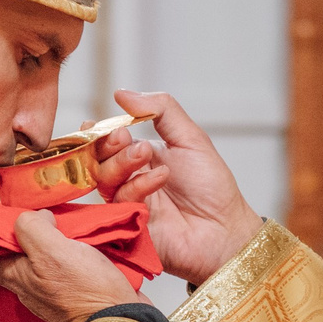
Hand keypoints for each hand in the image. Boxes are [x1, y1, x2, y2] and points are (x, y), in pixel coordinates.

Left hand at [0, 210, 135, 321]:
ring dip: (36, 235)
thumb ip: (31, 228)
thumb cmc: (86, 292)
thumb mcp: (51, 251)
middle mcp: (29, 284)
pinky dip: (60, 244)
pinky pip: (60, 261)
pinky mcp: (75, 287)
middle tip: (4, 206)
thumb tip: (31, 218)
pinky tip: (72, 232)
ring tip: (45, 212)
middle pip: (4, 255)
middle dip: (1, 231)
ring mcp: (52, 288)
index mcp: (15, 276)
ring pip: (34, 256)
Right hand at [92, 90, 264, 283]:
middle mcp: (128, 179)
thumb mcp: (190, 137)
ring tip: (145, 154)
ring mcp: (126, 203)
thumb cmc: (211, 186)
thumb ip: (160, 110)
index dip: (99, 132)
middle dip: (106, 145)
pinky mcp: (126, 225)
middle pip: (96, 159)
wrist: (226, 228)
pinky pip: (119, 200)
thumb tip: (121, 93)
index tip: (106, 125)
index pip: (104, 141)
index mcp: (139, 157)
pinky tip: (161, 178)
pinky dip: (138, 184)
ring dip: (122, 162)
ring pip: (103, 179)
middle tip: (125, 137)